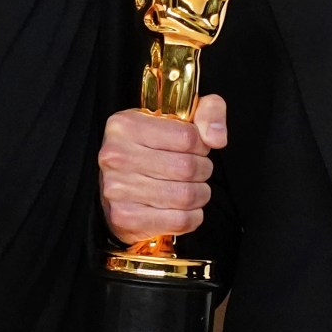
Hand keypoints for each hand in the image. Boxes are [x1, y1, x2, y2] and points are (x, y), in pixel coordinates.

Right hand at [97, 96, 224, 243]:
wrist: (118, 187)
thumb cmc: (151, 150)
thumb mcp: (177, 119)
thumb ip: (208, 111)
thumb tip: (216, 138)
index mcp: (125, 125)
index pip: (187, 137)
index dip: (202, 145)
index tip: (195, 148)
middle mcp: (115, 156)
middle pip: (187, 167)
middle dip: (203, 171)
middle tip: (197, 171)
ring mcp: (117, 188)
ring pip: (185, 196)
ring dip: (199, 194)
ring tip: (191, 189)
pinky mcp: (124, 217)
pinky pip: (179, 220)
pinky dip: (191, 217)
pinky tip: (182, 209)